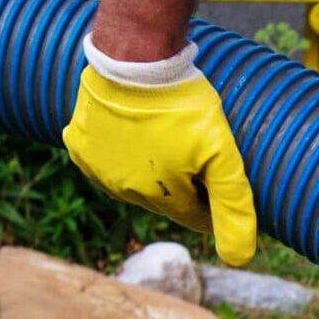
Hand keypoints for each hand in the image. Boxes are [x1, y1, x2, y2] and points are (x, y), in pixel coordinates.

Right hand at [62, 58, 257, 264]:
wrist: (135, 58)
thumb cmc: (183, 106)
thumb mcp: (222, 154)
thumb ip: (234, 206)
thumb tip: (240, 259)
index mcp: (161, 198)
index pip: (196, 216)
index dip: (213, 199)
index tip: (219, 174)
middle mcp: (123, 190)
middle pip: (165, 197)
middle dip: (183, 181)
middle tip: (193, 147)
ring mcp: (96, 167)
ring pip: (133, 179)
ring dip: (151, 166)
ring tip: (165, 135)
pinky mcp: (78, 142)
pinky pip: (101, 157)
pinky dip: (118, 150)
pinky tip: (131, 132)